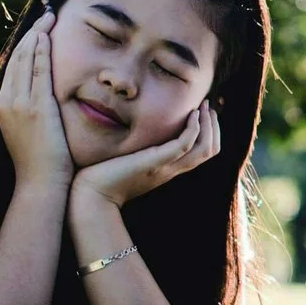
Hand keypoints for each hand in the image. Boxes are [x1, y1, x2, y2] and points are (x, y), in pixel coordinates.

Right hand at [0, 8, 73, 189]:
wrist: (40, 183)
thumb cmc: (40, 161)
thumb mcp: (29, 130)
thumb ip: (31, 109)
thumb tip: (41, 96)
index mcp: (3, 105)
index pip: (15, 66)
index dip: (27, 45)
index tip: (39, 30)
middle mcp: (7, 101)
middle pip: (18, 58)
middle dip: (33, 34)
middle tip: (47, 15)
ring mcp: (19, 104)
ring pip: (26, 60)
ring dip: (38, 36)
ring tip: (49, 18)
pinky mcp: (34, 108)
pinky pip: (37, 72)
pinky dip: (41, 51)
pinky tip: (47, 36)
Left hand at [72, 102, 223, 209]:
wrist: (92, 198)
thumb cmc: (103, 180)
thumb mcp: (129, 164)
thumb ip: (140, 153)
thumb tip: (137, 136)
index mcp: (168, 170)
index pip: (203, 154)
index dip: (211, 133)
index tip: (204, 114)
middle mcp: (172, 170)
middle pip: (210, 150)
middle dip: (214, 126)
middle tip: (208, 106)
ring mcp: (165, 167)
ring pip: (204, 148)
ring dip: (208, 124)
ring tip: (202, 106)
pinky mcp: (154, 163)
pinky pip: (183, 145)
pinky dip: (193, 128)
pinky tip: (190, 114)